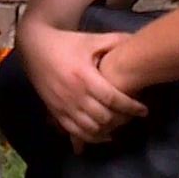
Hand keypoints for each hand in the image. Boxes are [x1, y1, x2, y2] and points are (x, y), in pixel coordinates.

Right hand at [21, 26, 148, 150]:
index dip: (131, 107)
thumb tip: (139, 41)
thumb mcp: (91, 40)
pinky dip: (91, 137)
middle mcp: (74, 95)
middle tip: (133, 117)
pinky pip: (74, 132)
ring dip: (108, 130)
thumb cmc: (66, 43)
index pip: (113, 99)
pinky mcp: (55, 112)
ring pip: (90, 128)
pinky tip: (103, 135)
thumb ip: (115, 42)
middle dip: (122, 120)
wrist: (34, 47)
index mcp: (84, 76)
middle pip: (104, 117)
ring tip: (119, 125)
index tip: (144, 110)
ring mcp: (63, 106)